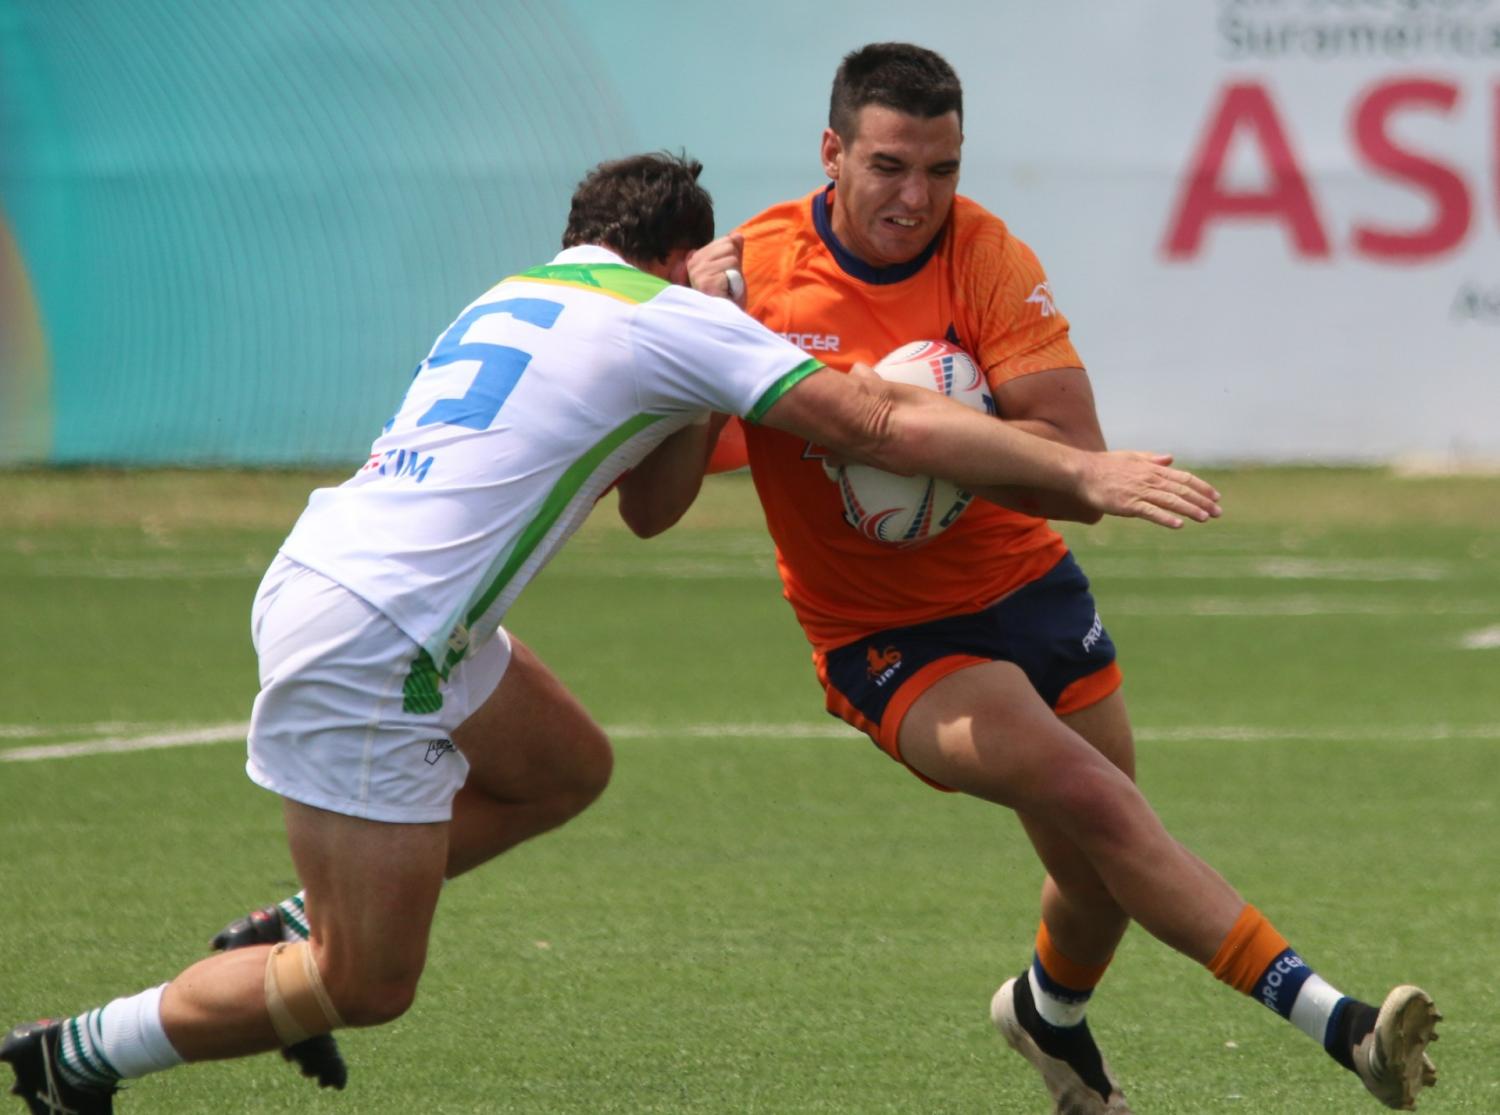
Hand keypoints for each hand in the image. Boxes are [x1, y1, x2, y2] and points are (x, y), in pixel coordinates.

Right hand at [686, 233, 745, 306]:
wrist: (725, 320)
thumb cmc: (727, 297)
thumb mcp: (731, 270)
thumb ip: (733, 252)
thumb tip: (737, 235)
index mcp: (696, 258)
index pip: (726, 241)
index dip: (733, 259)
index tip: (726, 276)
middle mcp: (694, 263)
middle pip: (729, 247)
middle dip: (735, 266)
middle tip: (728, 283)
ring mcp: (698, 273)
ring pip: (732, 259)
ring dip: (735, 276)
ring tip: (728, 289)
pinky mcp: (706, 282)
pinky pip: (731, 272)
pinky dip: (734, 285)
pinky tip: (727, 294)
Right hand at [1078, 452, 1221, 527]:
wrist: (1082, 473)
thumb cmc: (1104, 465)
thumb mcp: (1131, 457)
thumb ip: (1152, 459)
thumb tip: (1170, 458)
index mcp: (1152, 469)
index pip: (1184, 478)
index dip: (1202, 487)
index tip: (1216, 497)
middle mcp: (1150, 479)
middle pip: (1182, 490)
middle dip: (1202, 501)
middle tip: (1218, 512)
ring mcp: (1140, 492)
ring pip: (1171, 501)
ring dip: (1190, 509)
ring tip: (1205, 518)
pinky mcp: (1128, 504)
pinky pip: (1151, 512)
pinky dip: (1166, 518)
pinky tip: (1178, 524)